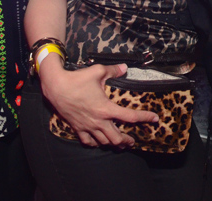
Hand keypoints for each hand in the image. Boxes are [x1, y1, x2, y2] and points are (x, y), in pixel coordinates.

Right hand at [39, 61, 158, 147]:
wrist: (56, 87)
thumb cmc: (77, 79)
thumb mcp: (97, 71)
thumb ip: (113, 70)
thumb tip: (124, 67)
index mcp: (106, 108)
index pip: (130, 116)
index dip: (145, 118)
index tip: (154, 118)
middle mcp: (98, 121)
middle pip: (117, 138)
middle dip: (127, 141)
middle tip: (133, 140)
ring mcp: (88, 126)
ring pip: (104, 142)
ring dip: (113, 143)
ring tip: (119, 143)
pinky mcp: (77, 128)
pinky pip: (88, 141)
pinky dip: (95, 143)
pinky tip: (98, 141)